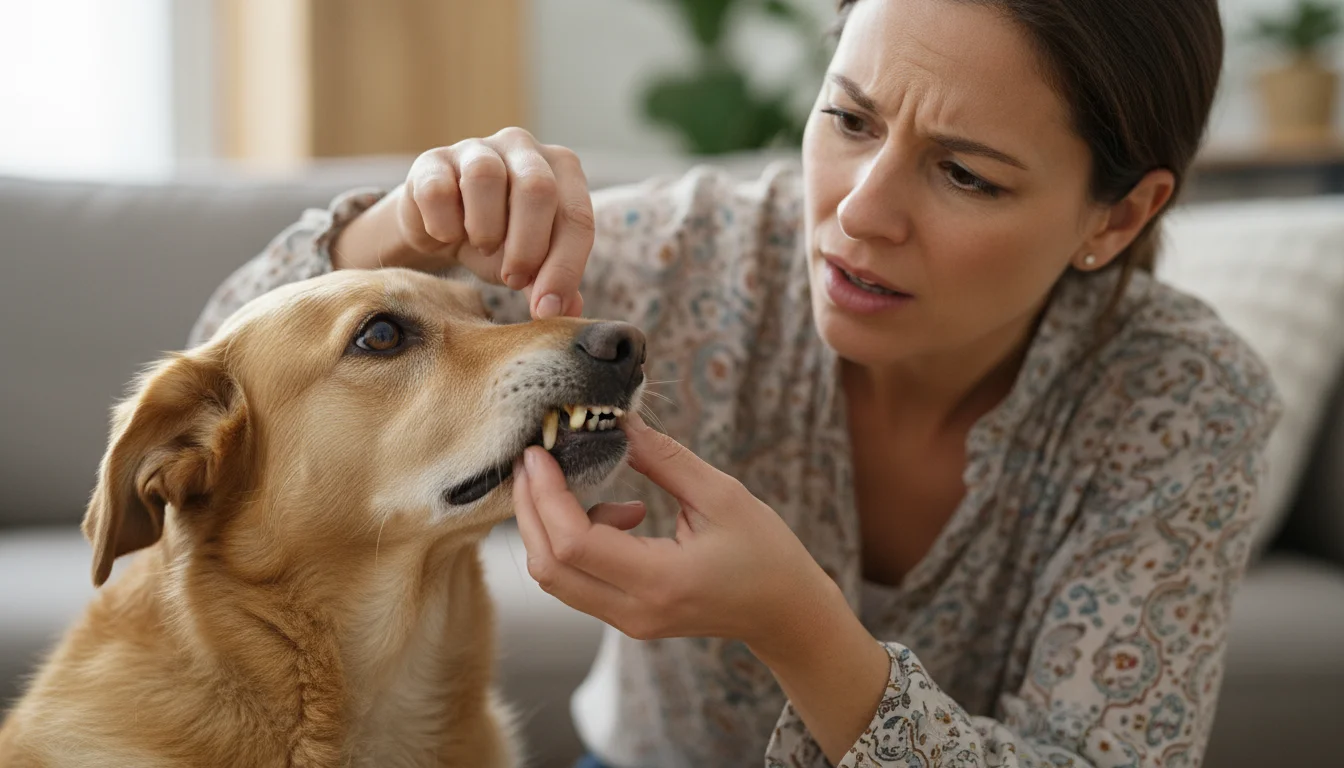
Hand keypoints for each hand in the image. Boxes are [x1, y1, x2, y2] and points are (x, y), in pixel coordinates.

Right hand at [331, 127, 592, 318]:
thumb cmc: (499, 240)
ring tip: (482, 247)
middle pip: (538, 189)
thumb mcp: (531, 264)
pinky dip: (443, 224)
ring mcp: (476, 148)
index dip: (565, 268)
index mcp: (561, 169)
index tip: (546, 308)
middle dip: (527, 246)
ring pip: (486, 177)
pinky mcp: (433, 160)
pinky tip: (446, 235)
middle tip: (513, 278)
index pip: (577, 216)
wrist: (441, 226)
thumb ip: (552, 282)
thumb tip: (570, 311)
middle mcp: (523, 147)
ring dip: (485, 228)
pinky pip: (438, 189)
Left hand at [512, 414, 838, 653]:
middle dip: (529, 509)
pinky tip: (618, 513)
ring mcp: (627, 621)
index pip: (573, 544)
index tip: (538, 452)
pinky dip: (573, 541)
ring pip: (555, 578)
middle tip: (532, 459)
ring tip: (573, 480)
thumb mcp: (721, 494)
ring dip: (547, 524)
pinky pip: (576, 581)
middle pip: (548, 568)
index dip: (545, 495)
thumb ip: (664, 458)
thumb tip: (617, 420)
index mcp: (660, 581)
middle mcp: (634, 611)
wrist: (785, 613)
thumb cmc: (765, 553)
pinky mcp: (626, 617)